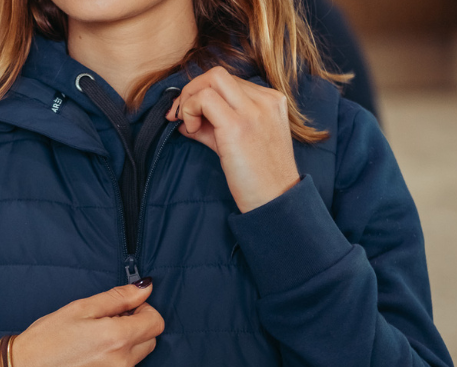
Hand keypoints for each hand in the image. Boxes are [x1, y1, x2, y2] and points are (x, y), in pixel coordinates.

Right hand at [0, 281, 163, 366]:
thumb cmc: (44, 340)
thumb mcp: (78, 309)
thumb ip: (117, 298)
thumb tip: (146, 288)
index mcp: (117, 338)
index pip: (156, 323)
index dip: (143, 313)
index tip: (126, 313)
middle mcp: (121, 366)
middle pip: (148, 344)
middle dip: (133, 334)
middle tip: (103, 332)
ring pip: (132, 366)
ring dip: (119, 357)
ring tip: (86, 355)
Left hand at [167, 67, 299, 213]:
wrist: (276, 201)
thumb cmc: (259, 180)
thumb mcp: (240, 145)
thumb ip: (215, 128)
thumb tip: (186, 121)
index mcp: (271, 101)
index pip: (229, 83)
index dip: (204, 95)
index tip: (191, 117)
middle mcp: (265, 100)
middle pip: (218, 74)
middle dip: (192, 90)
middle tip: (180, 115)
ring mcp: (253, 111)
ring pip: (211, 79)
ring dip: (189, 98)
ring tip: (188, 124)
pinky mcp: (237, 126)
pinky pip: (205, 99)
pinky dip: (190, 109)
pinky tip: (191, 130)